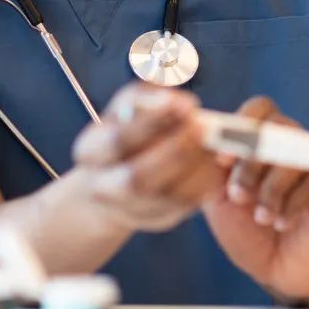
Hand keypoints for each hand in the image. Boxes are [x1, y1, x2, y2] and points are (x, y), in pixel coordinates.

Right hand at [71, 82, 223, 232]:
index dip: (152, 123)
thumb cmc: (128, 128)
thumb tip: (172, 90)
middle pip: (138, 179)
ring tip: (216, 140)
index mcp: (90, 151)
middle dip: (176, 151)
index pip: (117, 140)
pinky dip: (206, 180)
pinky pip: (187, 203)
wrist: (113, 178)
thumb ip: (147, 93)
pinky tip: (218, 159)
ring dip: (196, 166)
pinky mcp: (159, 218)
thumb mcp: (128, 105)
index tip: (185, 103)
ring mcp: (132, 209)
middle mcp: (105, 187)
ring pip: (167, 195)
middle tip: (203, 125)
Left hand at [201, 97, 308, 302]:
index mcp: (266, 141)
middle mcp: (294, 146)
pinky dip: (291, 205)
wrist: (277, 273)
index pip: (261, 108)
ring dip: (270, 188)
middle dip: (253, 160)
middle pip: (279, 125)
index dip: (242, 124)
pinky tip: (281, 223)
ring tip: (261, 217)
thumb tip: (204, 141)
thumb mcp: (220, 200)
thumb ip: (213, 170)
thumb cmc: (249, 232)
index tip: (222, 159)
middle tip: (238, 195)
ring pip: (296, 154)